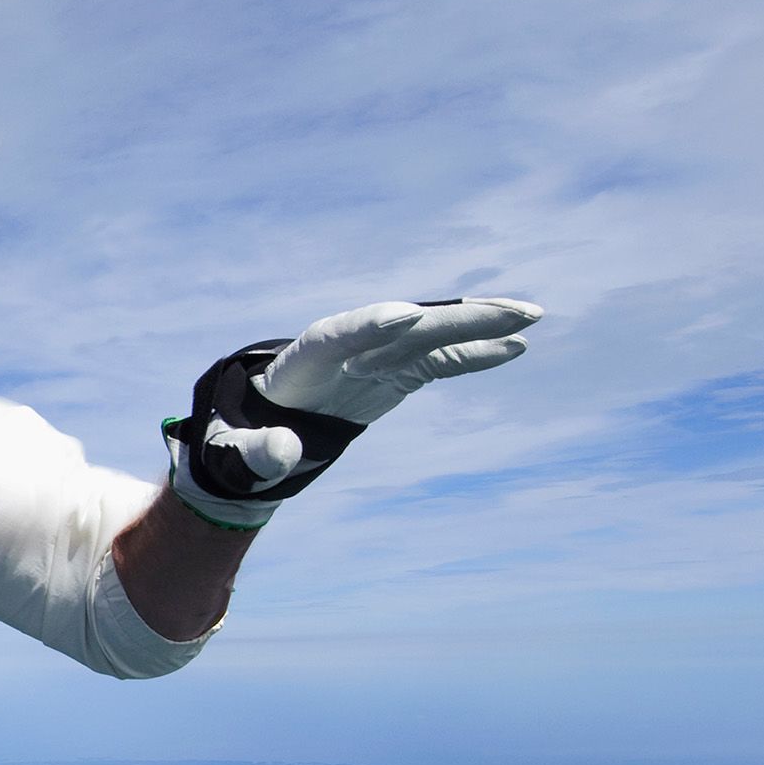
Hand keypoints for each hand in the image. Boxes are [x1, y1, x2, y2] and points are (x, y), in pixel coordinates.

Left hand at [169, 297, 538, 526]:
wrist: (254, 427)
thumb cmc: (237, 441)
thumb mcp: (235, 454)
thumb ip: (255, 453)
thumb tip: (283, 452)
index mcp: (304, 359)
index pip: (340, 333)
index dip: (371, 324)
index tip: (408, 316)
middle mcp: (347, 345)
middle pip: (403, 324)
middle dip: (451, 316)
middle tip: (505, 310)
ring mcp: (374, 355)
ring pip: (431, 334)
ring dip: (478, 325)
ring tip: (529, 317)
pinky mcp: (393, 371)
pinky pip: (437, 359)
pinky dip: (472, 353)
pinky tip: (513, 347)